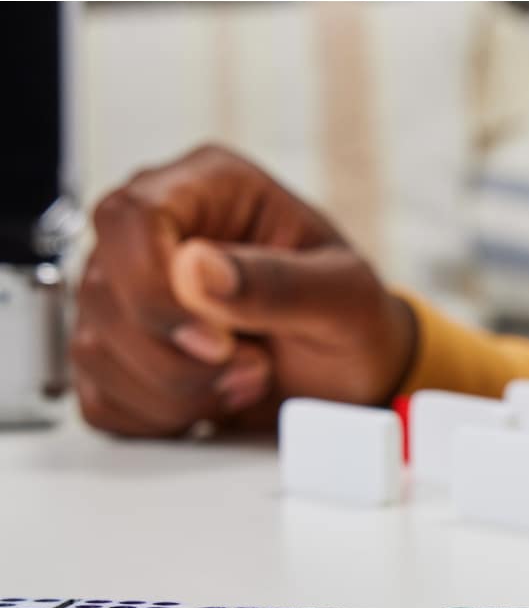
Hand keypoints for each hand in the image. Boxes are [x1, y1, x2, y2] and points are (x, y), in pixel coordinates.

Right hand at [72, 145, 415, 436]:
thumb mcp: (345, 296)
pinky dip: (159, 416)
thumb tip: (197, 271)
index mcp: (208, 190)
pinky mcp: (124, 356)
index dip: (156, 286)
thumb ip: (278, 281)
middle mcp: (155, 237)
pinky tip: (212, 401)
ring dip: (177, 391)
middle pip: (101, 290)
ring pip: (95, 350)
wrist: (354, 373)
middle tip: (256, 368)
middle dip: (179, 356)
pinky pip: (103, 398)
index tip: (216, 340)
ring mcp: (130, 296)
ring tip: (250, 380)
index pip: (129, 216)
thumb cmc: (353, 320)